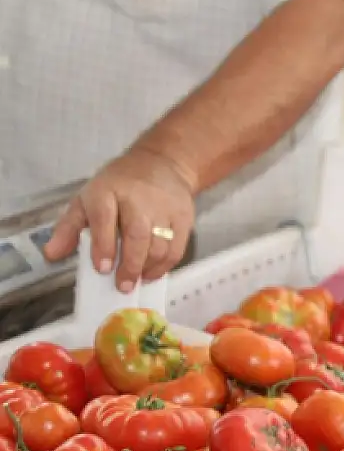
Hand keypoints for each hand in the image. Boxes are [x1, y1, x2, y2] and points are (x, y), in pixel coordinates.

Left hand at [43, 148, 194, 292]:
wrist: (161, 164)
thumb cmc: (118, 186)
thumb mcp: (87, 199)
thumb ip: (68, 228)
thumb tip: (52, 254)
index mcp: (107, 191)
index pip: (105, 219)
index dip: (104, 246)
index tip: (103, 269)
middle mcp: (138, 198)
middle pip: (138, 235)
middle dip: (130, 264)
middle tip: (123, 286)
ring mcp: (164, 208)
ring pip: (160, 245)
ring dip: (148, 268)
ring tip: (137, 281)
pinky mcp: (184, 217)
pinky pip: (177, 248)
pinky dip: (165, 266)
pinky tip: (152, 273)